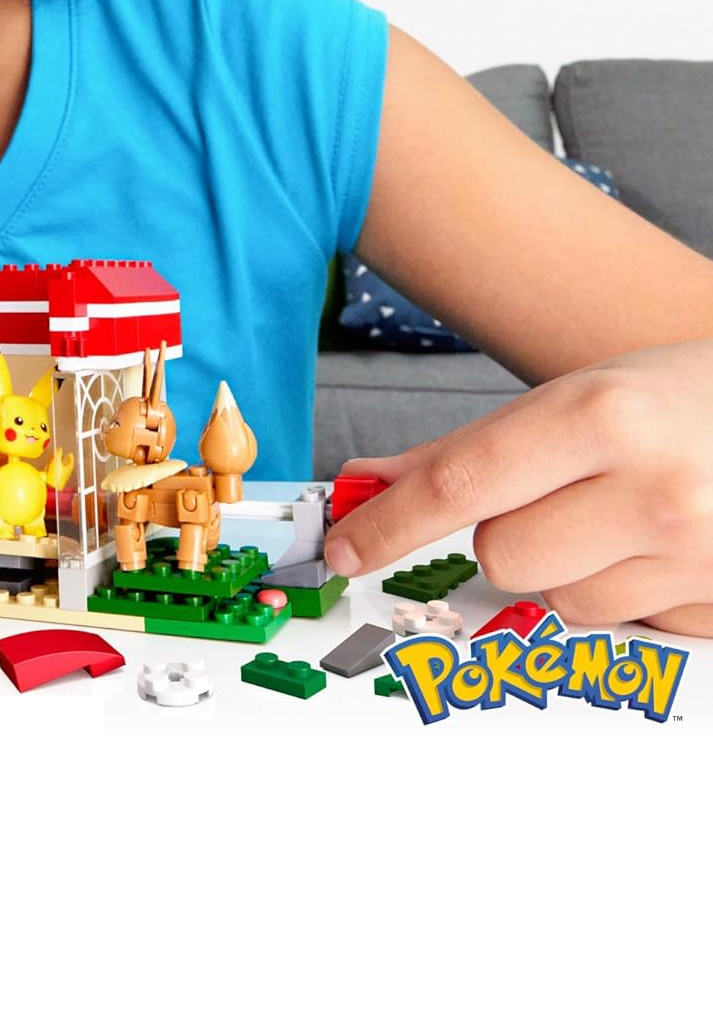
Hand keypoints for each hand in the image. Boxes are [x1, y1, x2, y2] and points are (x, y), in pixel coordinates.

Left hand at [323, 340, 712, 639]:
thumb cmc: (691, 399)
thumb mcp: (581, 395)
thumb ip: (463, 450)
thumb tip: (364, 485)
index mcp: (604, 417)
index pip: (458, 487)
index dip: (387, 525)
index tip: (344, 549)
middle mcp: (655, 489)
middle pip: (504, 556)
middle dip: (515, 533)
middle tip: (570, 494)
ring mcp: (700, 555)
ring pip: (560, 601)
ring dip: (575, 569)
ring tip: (632, 516)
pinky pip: (629, 626)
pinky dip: (632, 594)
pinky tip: (671, 547)